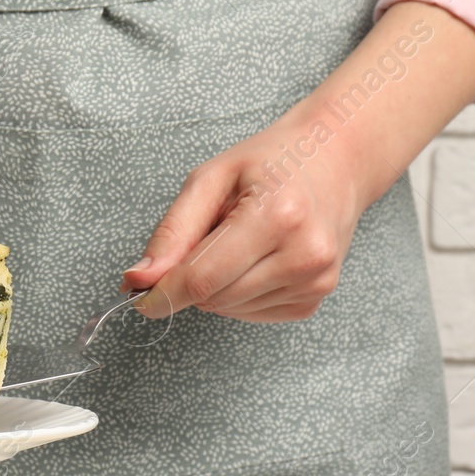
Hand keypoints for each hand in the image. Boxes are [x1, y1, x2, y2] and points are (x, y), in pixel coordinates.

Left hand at [123, 1, 474, 322]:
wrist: (337, 162)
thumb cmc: (273, 162)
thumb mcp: (212, 178)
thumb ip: (173, 231)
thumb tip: (140, 279)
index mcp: (277, 215)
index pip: (202, 278)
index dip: (163, 293)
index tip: (137, 296)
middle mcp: (304, 253)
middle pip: (213, 298)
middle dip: (191, 280)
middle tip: (206, 239)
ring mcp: (315, 280)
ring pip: (229, 310)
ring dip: (217, 286)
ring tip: (240, 241)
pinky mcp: (315, 298)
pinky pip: (251, 314)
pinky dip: (239, 294)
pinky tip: (256, 259)